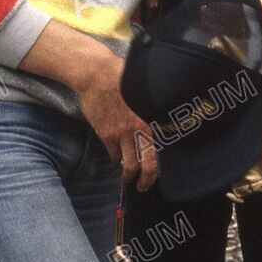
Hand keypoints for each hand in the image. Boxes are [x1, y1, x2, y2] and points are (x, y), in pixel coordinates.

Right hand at [76, 48, 157, 191]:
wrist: (98, 75)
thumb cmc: (121, 79)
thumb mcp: (142, 94)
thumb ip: (150, 111)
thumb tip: (159, 123)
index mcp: (153, 118)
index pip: (163, 147)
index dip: (163, 162)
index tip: (160, 170)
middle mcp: (140, 128)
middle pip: (149, 165)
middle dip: (147, 181)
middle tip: (144, 186)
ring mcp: (123, 133)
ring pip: (130, 166)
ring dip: (129, 176)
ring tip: (128, 179)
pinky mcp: (107, 135)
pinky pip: (114, 155)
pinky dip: (116, 160)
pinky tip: (116, 158)